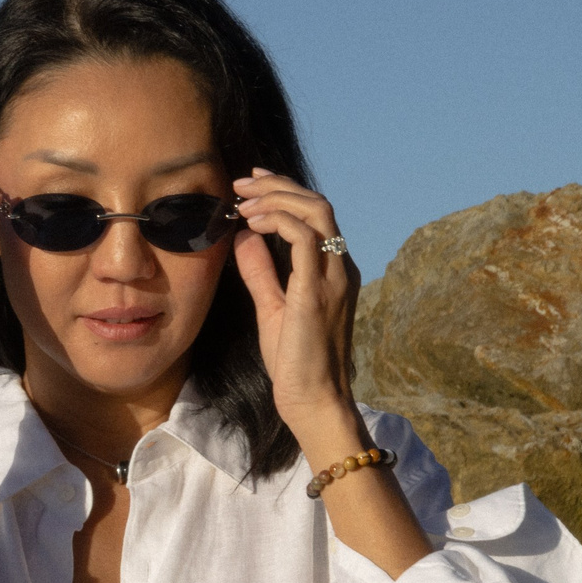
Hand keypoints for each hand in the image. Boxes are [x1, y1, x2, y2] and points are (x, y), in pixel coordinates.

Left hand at [231, 168, 362, 454]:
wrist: (313, 400)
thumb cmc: (295, 362)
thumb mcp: (272, 307)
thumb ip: (261, 271)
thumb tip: (244, 237)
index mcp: (331, 270)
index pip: (315, 214)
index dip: (284, 191)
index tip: (251, 184)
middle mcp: (339, 267)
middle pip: (317, 203)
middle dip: (278, 185)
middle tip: (242, 182)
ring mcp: (333, 277)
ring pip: (316, 211)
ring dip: (277, 197)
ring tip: (244, 199)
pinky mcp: (319, 290)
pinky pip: (304, 237)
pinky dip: (277, 221)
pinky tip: (251, 223)